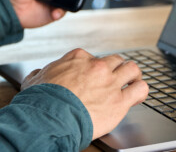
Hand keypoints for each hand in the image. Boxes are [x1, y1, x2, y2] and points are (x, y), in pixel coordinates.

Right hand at [21, 49, 148, 139]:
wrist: (50, 117)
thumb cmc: (42, 100)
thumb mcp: (34, 80)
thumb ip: (39, 74)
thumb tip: (37, 74)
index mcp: (78, 58)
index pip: (93, 57)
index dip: (94, 68)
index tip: (93, 77)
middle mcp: (97, 66)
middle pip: (115, 60)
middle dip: (116, 68)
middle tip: (115, 78)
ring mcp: (110, 82)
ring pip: (132, 68)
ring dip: (133, 75)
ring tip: (132, 82)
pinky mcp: (119, 101)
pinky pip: (140, 89)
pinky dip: (141, 90)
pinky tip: (137, 94)